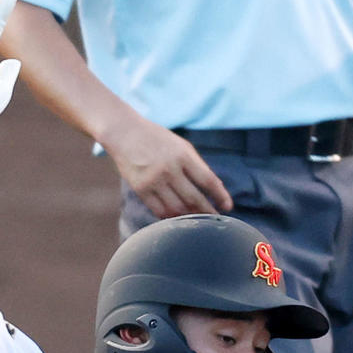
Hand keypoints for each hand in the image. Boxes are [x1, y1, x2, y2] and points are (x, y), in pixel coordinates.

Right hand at [102, 114, 232, 217]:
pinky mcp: (141, 190)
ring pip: (177, 209)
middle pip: (194, 199)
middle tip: (215, 220)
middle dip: (208, 212)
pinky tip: (178, 218)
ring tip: (197, 220)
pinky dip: (171, 217)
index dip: (220, 196)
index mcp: (183, 155)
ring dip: (190, 217)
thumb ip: (197, 165)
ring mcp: (154, 181)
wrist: (124, 133)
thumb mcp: (181, 146)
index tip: (228, 206)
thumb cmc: (158, 140)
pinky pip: (160, 211)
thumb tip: (215, 189)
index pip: (208, 180)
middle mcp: (169, 169)